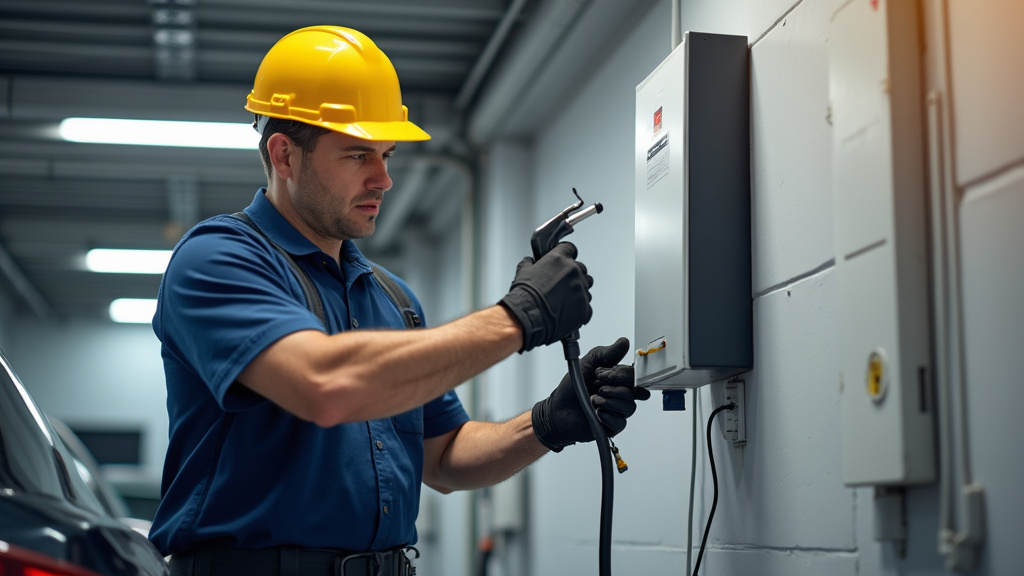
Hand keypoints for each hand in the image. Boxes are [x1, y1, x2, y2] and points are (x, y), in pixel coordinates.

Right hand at [498, 242, 593, 351]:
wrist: (527, 317)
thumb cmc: (525, 296)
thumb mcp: (522, 273)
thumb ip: (529, 264)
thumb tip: (529, 261)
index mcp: (559, 259)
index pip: (570, 249)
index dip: (566, 255)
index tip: (564, 261)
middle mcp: (573, 272)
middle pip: (581, 269)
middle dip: (573, 276)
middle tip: (561, 286)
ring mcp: (581, 290)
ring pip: (586, 287)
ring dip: (578, 291)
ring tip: (564, 301)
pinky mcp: (584, 308)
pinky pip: (587, 307)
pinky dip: (579, 310)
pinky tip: (567, 313)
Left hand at [532, 337, 651, 451]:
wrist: (557, 409)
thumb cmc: (572, 387)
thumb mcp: (588, 363)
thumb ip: (607, 353)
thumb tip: (623, 342)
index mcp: (619, 379)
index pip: (636, 376)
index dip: (625, 375)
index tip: (605, 374)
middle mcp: (621, 395)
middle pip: (636, 392)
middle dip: (616, 389)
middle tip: (599, 386)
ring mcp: (618, 411)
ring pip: (629, 408)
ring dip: (609, 402)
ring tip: (593, 400)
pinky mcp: (612, 427)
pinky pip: (620, 423)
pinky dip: (607, 416)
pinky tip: (596, 412)